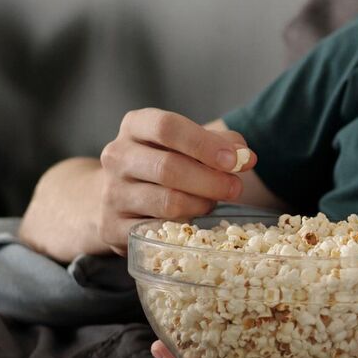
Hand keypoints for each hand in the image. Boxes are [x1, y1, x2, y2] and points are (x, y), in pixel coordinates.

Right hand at [93, 109, 252, 251]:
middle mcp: (117, 156)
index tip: (234, 161)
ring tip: (212, 203)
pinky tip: (193, 222)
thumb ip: (221, 144)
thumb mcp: (188, 144)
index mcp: (135, 126)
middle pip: (168, 168)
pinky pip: (157, 230)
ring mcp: (111, 193)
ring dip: (200, 205)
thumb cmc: (164, 162)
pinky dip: (182, 228)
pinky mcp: (112, 227)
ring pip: (166, 202)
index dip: (204, 144)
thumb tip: (246, 157)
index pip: (167, 127)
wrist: (118, 194)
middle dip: (210, 180)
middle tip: (236, 189)